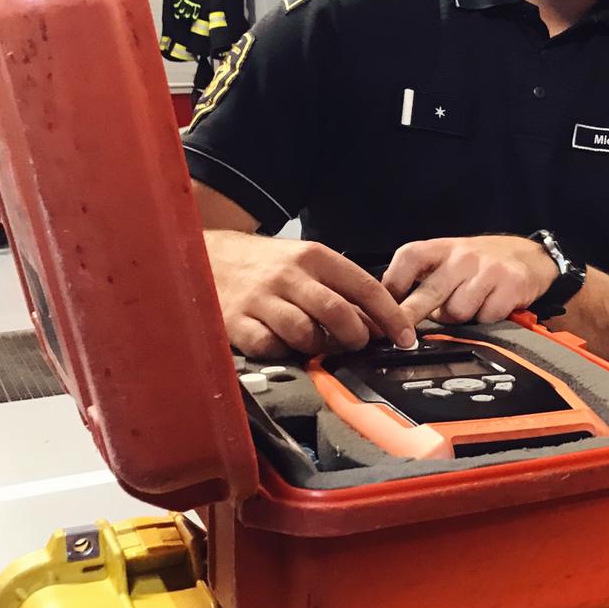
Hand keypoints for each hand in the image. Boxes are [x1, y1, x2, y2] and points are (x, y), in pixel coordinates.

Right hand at [204, 230, 416, 356]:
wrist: (203, 255)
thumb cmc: (265, 265)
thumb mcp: (305, 263)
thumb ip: (340, 288)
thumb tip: (379, 324)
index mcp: (314, 257)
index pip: (365, 287)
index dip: (391, 316)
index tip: (405, 337)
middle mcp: (289, 275)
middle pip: (339, 313)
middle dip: (357, 337)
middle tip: (357, 345)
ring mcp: (260, 298)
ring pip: (307, 334)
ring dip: (320, 347)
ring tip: (318, 344)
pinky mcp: (236, 321)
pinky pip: (271, 347)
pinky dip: (283, 352)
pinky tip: (283, 345)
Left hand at [383, 236, 558, 326]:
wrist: (529, 255)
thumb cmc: (479, 264)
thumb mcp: (447, 261)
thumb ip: (420, 280)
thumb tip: (390, 315)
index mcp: (441, 248)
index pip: (408, 260)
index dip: (392, 287)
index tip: (385, 309)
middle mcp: (462, 255)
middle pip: (428, 293)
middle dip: (409, 318)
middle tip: (400, 337)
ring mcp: (488, 269)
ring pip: (457, 312)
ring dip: (458, 320)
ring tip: (468, 308)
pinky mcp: (511, 284)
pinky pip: (486, 317)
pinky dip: (485, 320)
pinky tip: (490, 308)